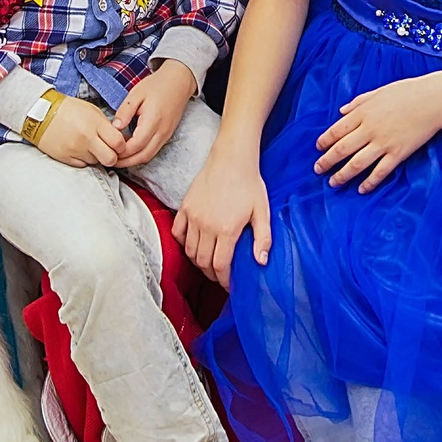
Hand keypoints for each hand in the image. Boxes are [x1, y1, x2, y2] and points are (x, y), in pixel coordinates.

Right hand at [36, 95, 128, 168]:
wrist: (39, 113)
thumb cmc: (67, 110)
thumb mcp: (91, 110)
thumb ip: (106, 125)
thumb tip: (118, 140)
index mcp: (94, 124)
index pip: (118, 143)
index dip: (121, 146)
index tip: (118, 144)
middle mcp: (86, 139)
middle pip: (110, 159)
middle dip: (112, 156)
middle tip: (108, 150)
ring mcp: (75, 150)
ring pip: (96, 163)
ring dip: (96, 157)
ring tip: (88, 145)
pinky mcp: (65, 158)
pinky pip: (82, 165)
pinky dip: (84, 159)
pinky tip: (79, 149)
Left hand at [111, 59, 195, 168]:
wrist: (179, 81)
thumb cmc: (158, 85)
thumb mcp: (137, 93)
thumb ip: (125, 111)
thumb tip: (114, 128)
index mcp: (153, 120)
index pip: (136, 145)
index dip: (122, 151)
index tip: (109, 150)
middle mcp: (162, 131)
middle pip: (143, 156)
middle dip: (126, 162)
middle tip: (111, 160)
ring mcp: (166, 135)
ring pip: (149, 156)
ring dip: (133, 160)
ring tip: (118, 158)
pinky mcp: (167, 135)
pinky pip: (153, 150)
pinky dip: (141, 154)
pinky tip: (130, 150)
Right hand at [175, 148, 269, 286]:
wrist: (232, 157)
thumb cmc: (250, 183)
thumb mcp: (263, 211)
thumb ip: (263, 238)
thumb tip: (261, 262)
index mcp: (226, 229)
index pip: (220, 266)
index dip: (224, 280)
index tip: (229, 284)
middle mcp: (206, 226)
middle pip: (202, 262)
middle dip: (211, 274)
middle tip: (220, 275)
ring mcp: (193, 216)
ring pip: (189, 250)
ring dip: (198, 261)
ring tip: (208, 262)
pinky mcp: (185, 207)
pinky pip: (178, 233)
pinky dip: (183, 243)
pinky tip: (194, 244)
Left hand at [314, 71, 441, 191]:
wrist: (432, 100)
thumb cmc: (407, 92)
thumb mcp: (377, 92)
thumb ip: (358, 102)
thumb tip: (341, 111)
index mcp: (363, 112)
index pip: (336, 130)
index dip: (324, 141)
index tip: (318, 148)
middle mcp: (369, 129)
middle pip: (342, 149)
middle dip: (327, 161)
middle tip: (317, 170)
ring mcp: (383, 143)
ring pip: (357, 164)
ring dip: (342, 175)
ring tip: (333, 183)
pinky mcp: (398, 154)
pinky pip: (380, 172)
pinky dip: (369, 182)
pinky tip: (361, 189)